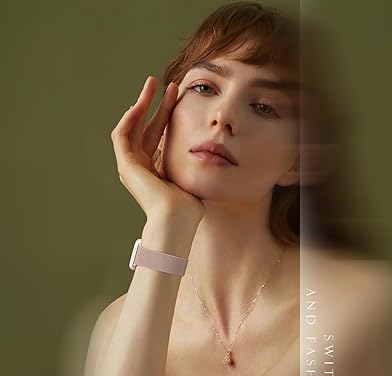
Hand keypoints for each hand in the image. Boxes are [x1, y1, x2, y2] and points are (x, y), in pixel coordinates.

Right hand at [110, 75, 204, 225]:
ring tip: (151, 85)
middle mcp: (141, 167)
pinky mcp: (126, 165)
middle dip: (154, 104)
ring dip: (141, 105)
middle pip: (145, 127)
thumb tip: (211, 149)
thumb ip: (192, 160)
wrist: (177, 217)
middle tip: (164, 83)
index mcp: (155, 170)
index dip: (165, 114)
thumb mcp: (191, 174)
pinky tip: (140, 104)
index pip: (157, 135)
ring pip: (131, 127)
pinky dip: (129, 118)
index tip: (177, 95)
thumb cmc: (189, 204)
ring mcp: (131, 166)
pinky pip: (121, 135)